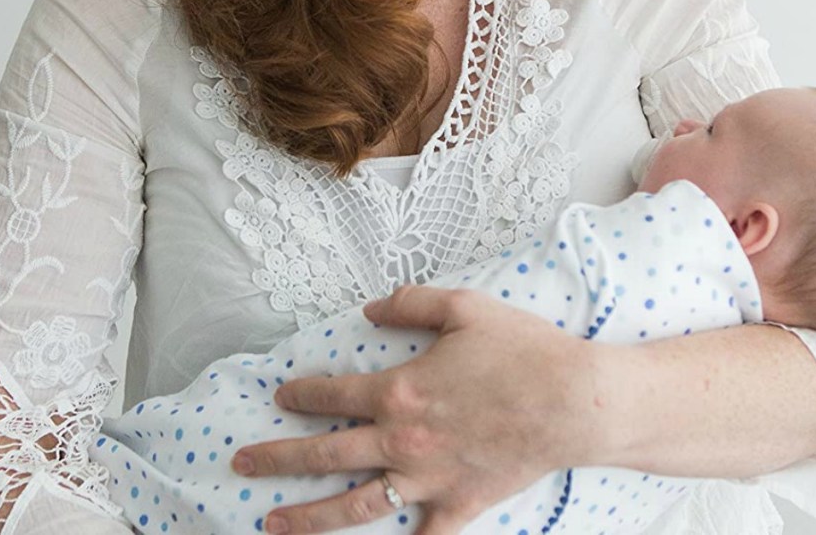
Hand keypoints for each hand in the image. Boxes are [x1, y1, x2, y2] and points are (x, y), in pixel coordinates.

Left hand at [230, 285, 600, 533]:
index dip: (301, 394)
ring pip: (356, 505)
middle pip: (326, 453)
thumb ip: (410, 304)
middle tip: (242, 464)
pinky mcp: (460, 504)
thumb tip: (369, 310)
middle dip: (277, 458)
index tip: (281, 396)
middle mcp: (402, 440)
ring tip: (272, 525)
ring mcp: (428, 479)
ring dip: (310, 517)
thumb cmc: (522, 351)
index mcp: (399, 391)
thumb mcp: (464, 308)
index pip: (332, 393)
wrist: (573, 401)